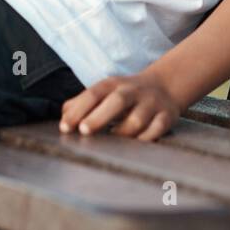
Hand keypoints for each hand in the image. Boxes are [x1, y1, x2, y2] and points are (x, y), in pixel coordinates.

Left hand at [58, 71, 180, 140]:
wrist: (165, 85)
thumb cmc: (124, 94)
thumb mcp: (103, 92)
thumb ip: (80, 104)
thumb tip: (62, 121)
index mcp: (113, 85)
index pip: (93, 94)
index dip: (78, 110)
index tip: (65, 127)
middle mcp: (132, 91)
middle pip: (117, 101)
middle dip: (99, 116)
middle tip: (84, 131)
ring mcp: (151, 103)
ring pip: (137, 120)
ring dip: (122, 132)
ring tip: (111, 141)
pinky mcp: (167, 116)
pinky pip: (157, 130)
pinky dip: (146, 139)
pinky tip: (135, 145)